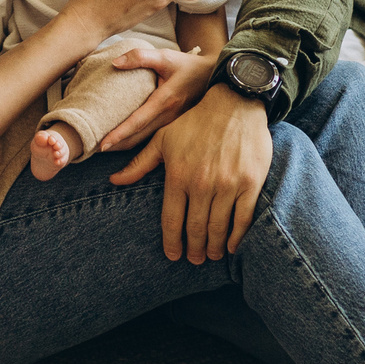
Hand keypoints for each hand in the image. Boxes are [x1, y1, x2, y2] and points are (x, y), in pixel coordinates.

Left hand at [99, 44, 217, 152]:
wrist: (216, 77)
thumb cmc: (188, 66)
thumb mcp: (166, 56)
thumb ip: (140, 57)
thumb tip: (115, 64)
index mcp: (165, 101)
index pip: (137, 122)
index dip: (119, 134)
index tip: (102, 144)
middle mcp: (169, 118)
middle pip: (138, 138)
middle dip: (116, 146)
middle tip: (93, 149)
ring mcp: (173, 125)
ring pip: (145, 141)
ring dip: (125, 147)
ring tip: (104, 149)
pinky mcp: (174, 127)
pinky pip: (152, 139)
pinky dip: (136, 143)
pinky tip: (124, 143)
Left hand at [109, 84, 270, 263]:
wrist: (235, 103)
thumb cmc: (196, 122)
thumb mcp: (163, 140)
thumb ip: (139, 164)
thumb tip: (114, 181)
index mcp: (178, 175)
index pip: (172, 220)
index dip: (172, 243)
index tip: (173, 256)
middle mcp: (201, 183)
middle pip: (195, 229)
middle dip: (194, 250)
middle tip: (195, 260)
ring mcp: (227, 184)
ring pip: (219, 228)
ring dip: (215, 247)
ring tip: (212, 255)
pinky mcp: (250, 183)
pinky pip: (243, 219)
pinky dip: (238, 237)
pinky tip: (233, 245)